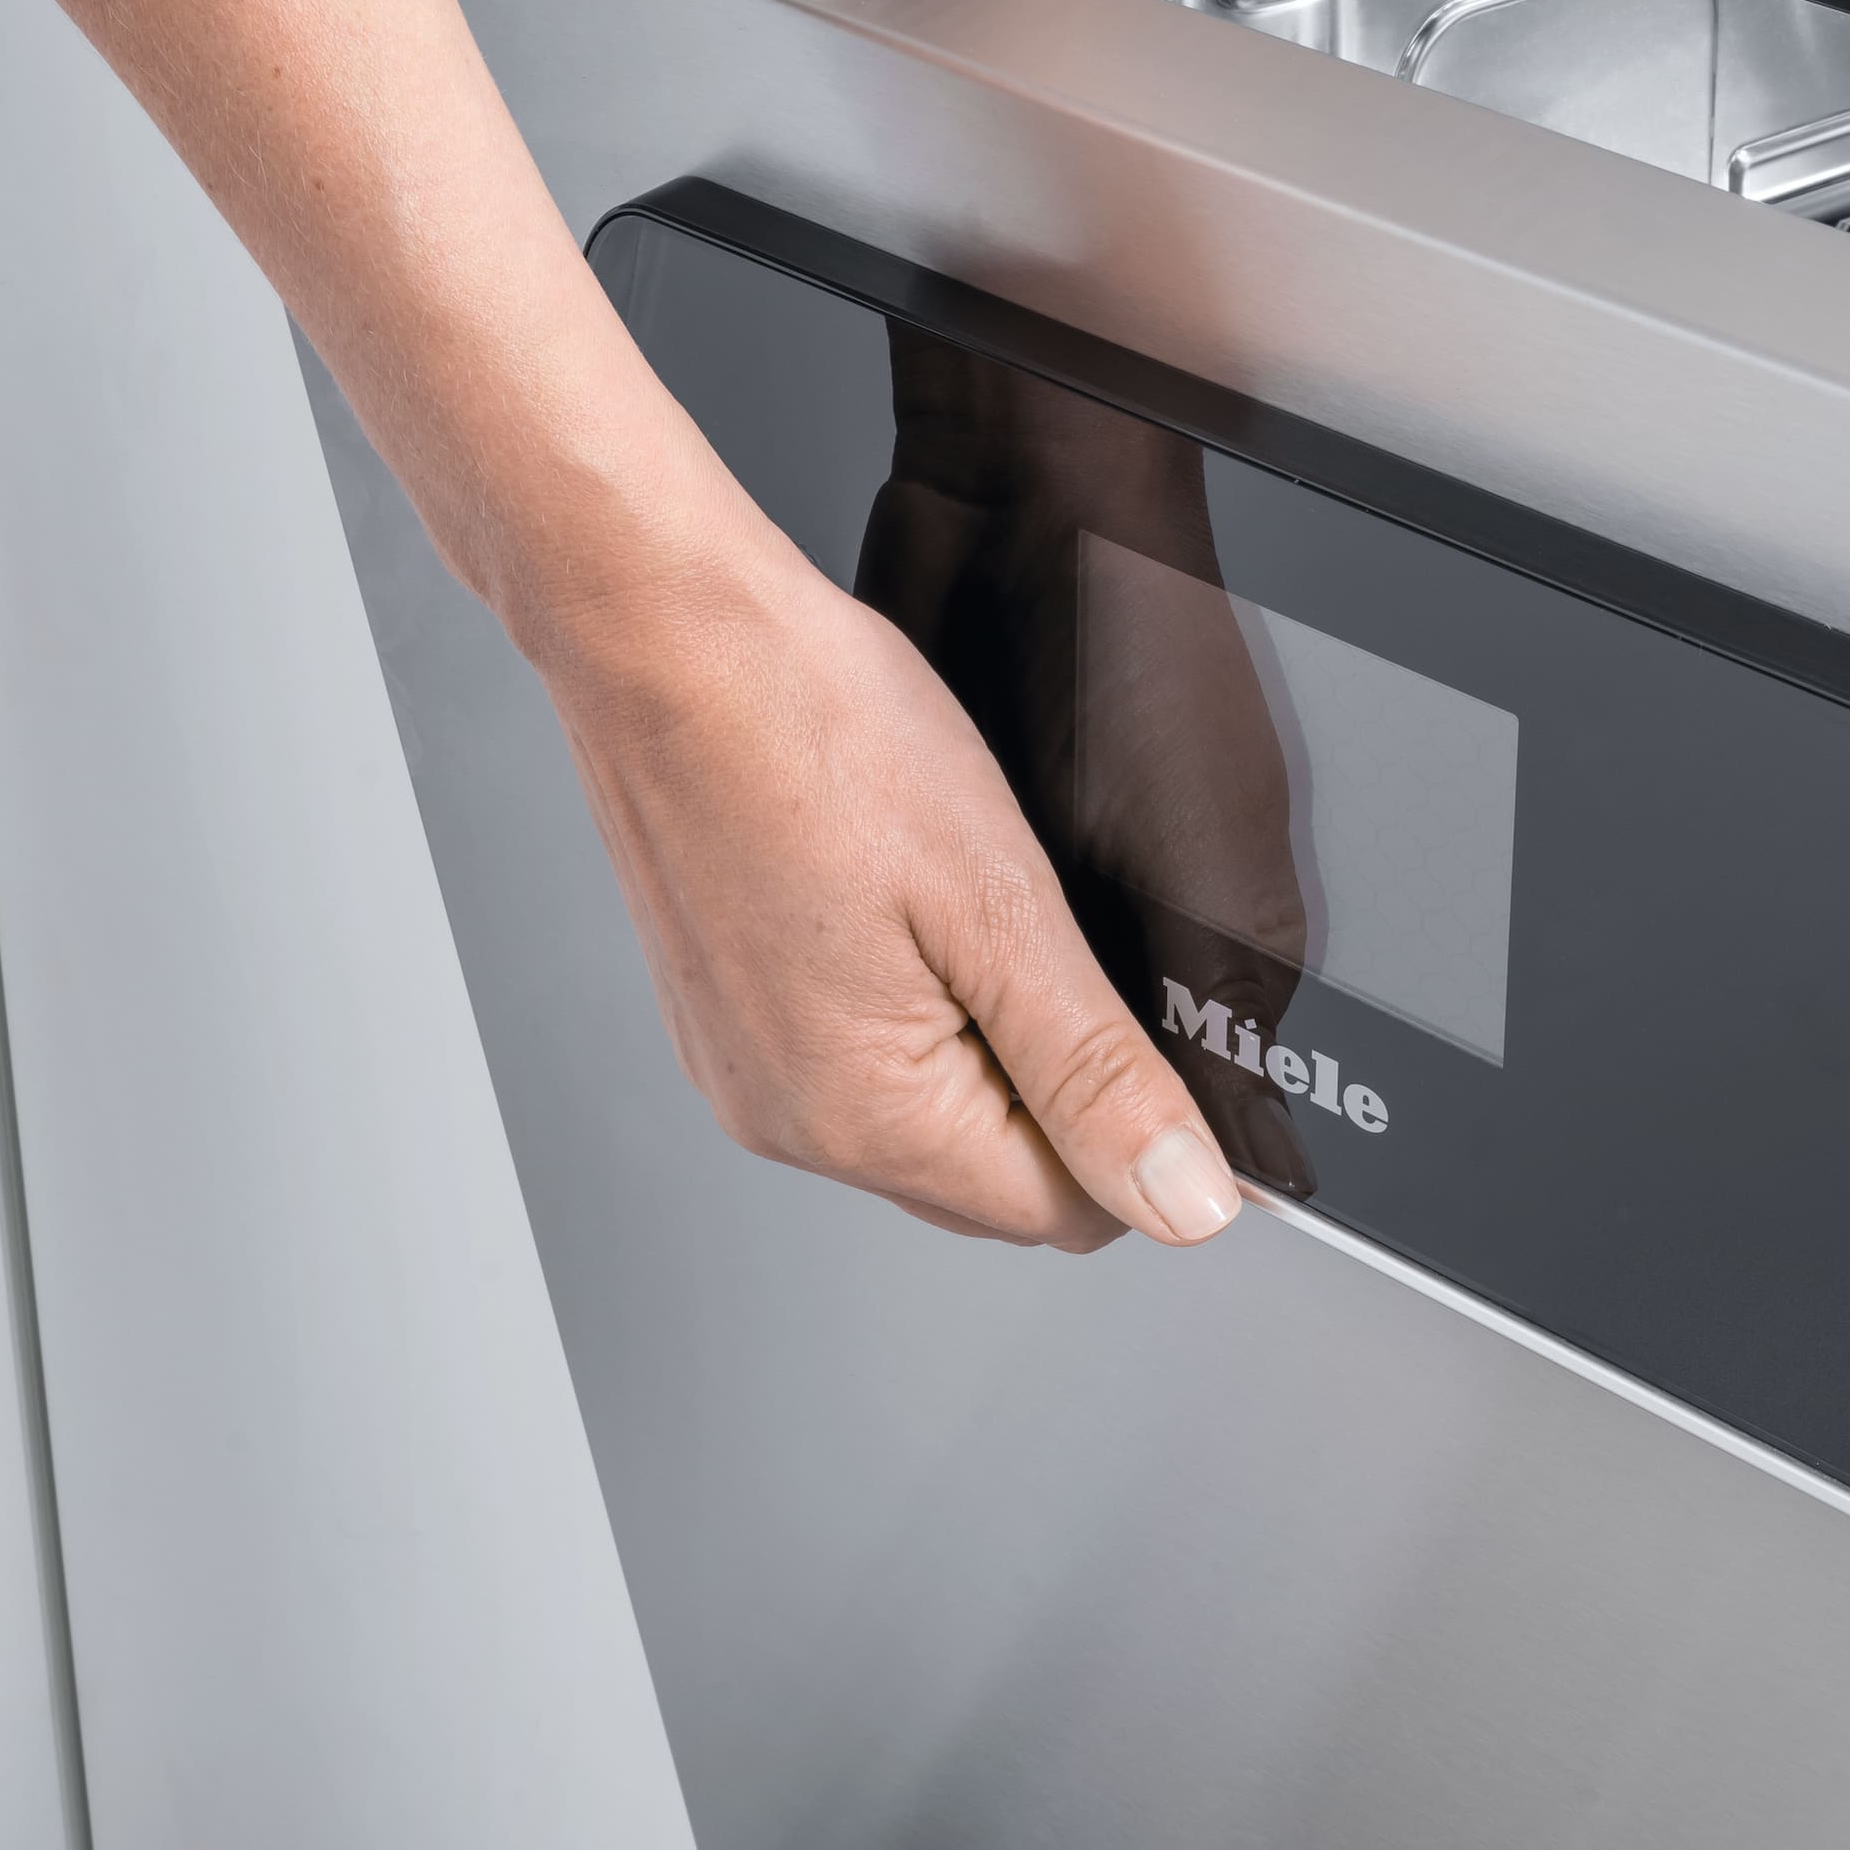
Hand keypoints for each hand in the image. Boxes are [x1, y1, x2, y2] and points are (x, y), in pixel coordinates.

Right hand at [540, 516, 1244, 1252]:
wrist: (663, 635)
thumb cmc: (810, 732)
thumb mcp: (1003, 905)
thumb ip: (1097, 1072)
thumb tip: (1186, 1204)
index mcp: (865, 1118)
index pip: (1065, 1213)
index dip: (1136, 1126)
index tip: (1141, 1018)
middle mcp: (789, 1123)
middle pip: (991, 1178)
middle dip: (1055, 1084)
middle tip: (1047, 935)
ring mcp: (745, 1072)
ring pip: (927, 1117)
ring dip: (981, 1037)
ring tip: (962, 901)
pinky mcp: (724, 1020)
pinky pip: (855, 1060)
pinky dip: (910, 1003)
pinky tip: (902, 897)